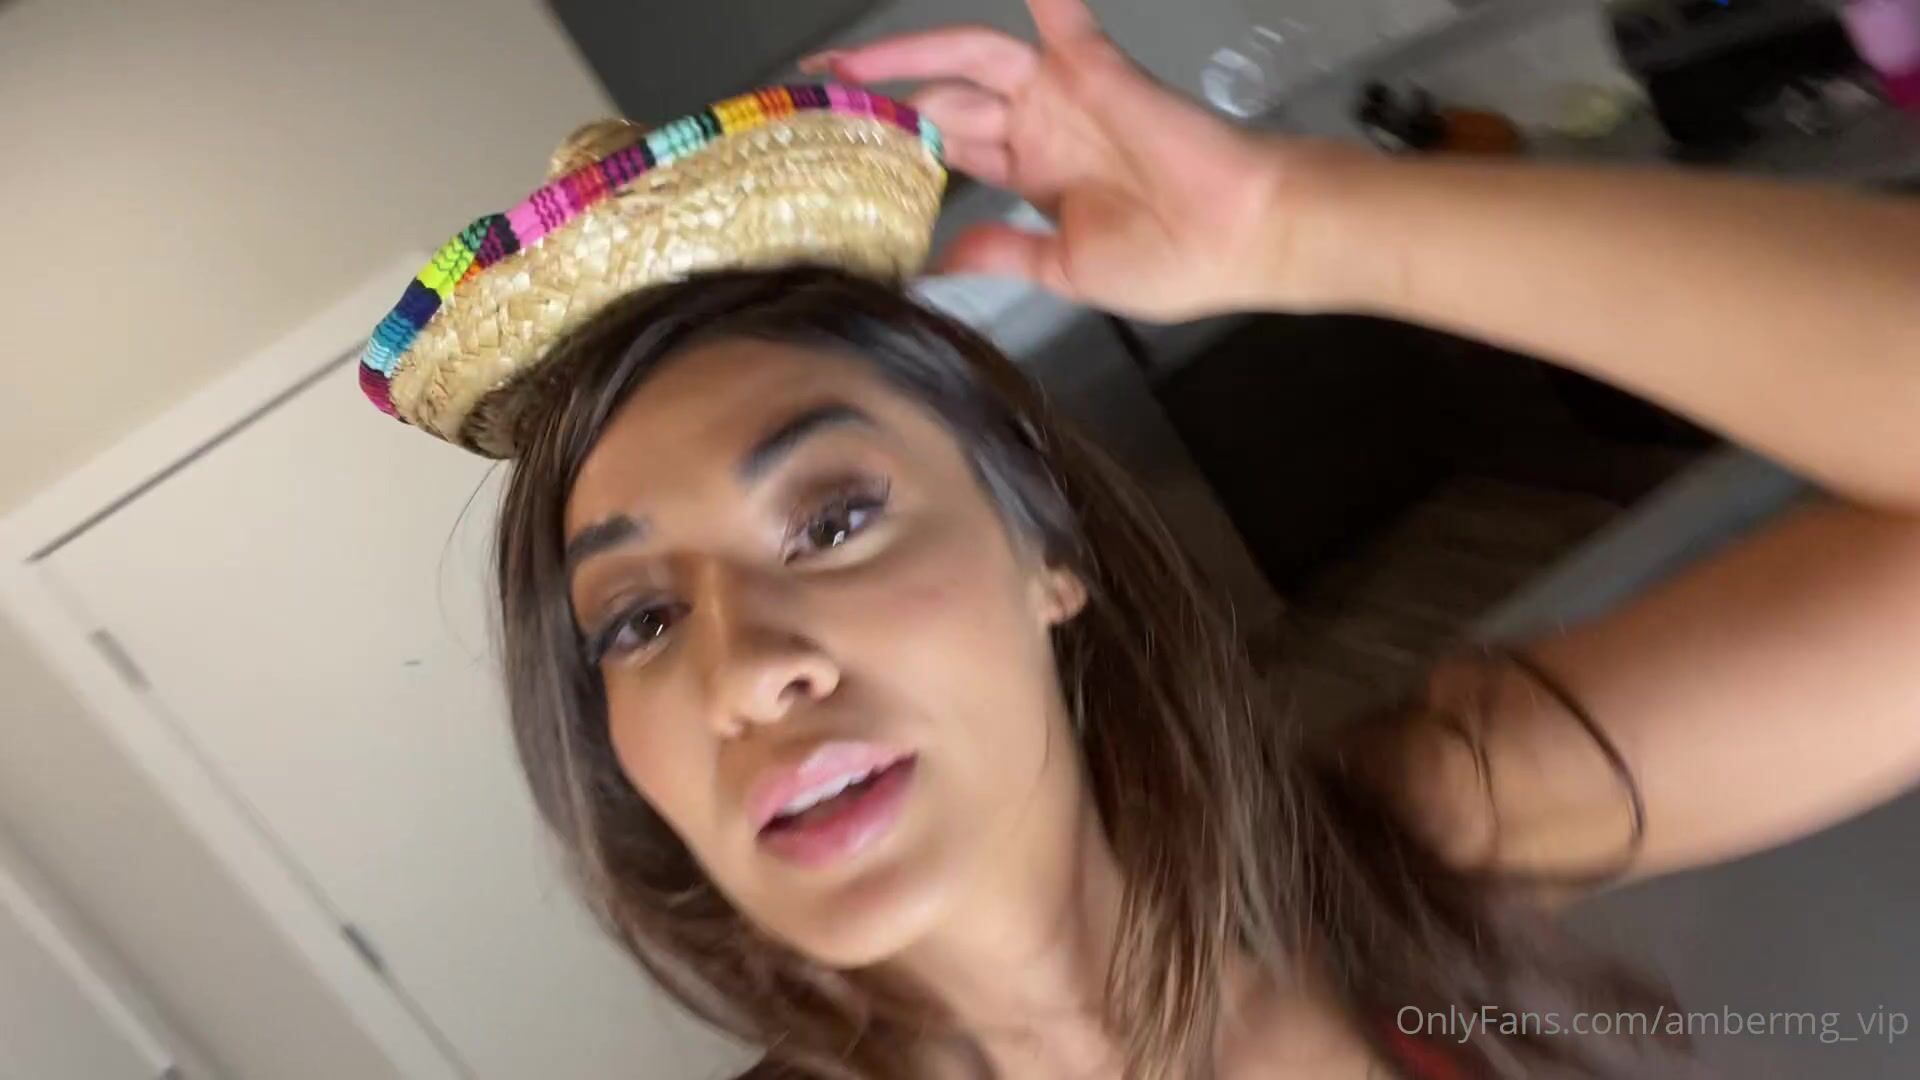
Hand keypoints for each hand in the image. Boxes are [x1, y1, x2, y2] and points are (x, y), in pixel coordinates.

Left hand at [804, 0, 1369, 320]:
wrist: (1239, 238)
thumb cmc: (1170, 260)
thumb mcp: (1064, 271)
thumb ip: (1000, 254)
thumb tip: (936, 266)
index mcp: (1031, 178)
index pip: (948, 151)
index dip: (898, 145)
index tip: (844, 149)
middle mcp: (1039, 130)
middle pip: (944, 103)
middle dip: (883, 98)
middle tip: (822, 93)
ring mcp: (1062, 95)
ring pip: (970, 59)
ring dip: (912, 53)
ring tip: (849, 62)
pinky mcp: (1092, 69)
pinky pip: (1056, 14)